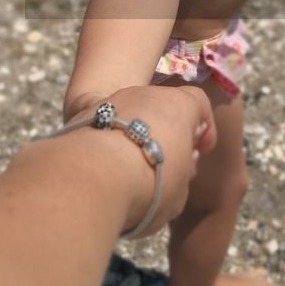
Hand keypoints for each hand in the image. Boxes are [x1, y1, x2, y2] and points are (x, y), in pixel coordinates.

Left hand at [104, 85, 216, 235]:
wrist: (92, 178)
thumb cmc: (149, 184)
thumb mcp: (179, 190)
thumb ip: (181, 174)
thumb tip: (173, 171)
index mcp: (178, 106)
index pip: (197, 102)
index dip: (202, 126)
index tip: (197, 151)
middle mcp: (145, 95)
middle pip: (162, 109)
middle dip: (165, 134)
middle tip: (164, 166)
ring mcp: (112, 101)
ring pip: (130, 116)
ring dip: (133, 138)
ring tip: (130, 171)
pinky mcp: (82, 116)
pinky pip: (104, 128)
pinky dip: (108, 143)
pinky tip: (105, 170)